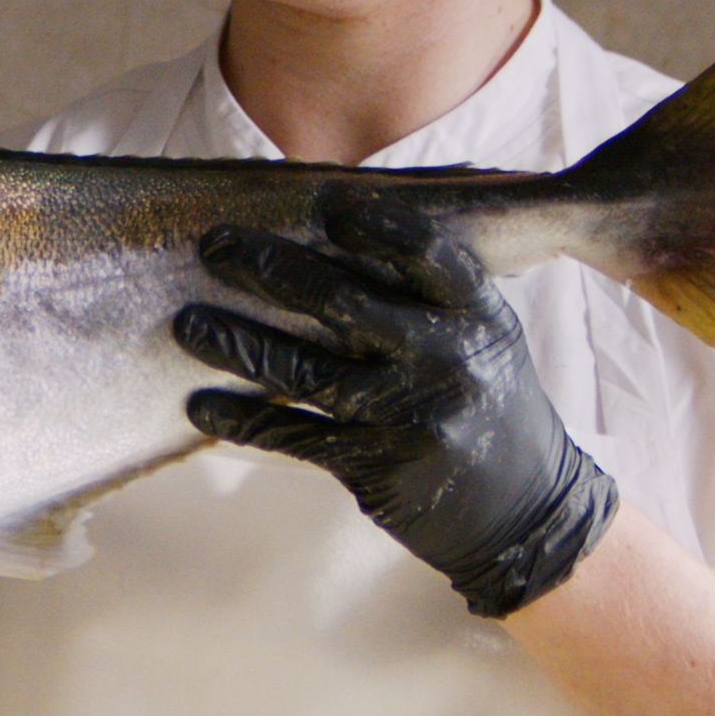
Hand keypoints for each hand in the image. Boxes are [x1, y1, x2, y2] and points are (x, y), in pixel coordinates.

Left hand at [172, 185, 616, 618]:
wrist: (527, 512)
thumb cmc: (488, 404)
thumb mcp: (483, 339)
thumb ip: (428, 295)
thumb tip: (337, 231)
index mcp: (477, 316)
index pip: (424, 255)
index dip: (374, 225)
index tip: (321, 203)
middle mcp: (446, 361)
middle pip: (344, 304)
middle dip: (270, 270)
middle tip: (213, 246)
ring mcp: (410, 418)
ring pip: (306, 373)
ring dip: (238, 344)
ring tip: (187, 325)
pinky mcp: (378, 467)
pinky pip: (297, 437)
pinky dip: (244, 420)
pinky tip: (202, 406)